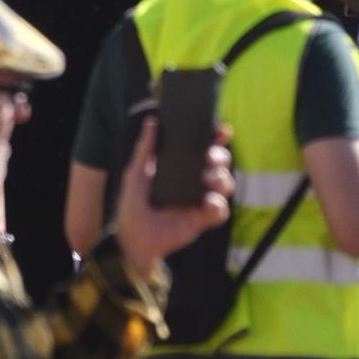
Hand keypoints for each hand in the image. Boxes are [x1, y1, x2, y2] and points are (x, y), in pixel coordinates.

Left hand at [112, 119, 231, 272]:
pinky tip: (208, 203)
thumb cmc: (132, 204)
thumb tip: (151, 122)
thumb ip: (145, 148)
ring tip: (208, 179)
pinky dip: (218, 205)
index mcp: (181, 167)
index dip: (216, 138)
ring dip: (222, 178)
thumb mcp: (136, 173)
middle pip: (219, 164)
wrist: (133, 236)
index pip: (203, 148)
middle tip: (210, 157)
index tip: (221, 131)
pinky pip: (221, 211)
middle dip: (221, 156)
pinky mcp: (203, 219)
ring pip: (226, 184)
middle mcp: (195, 181)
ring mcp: (200, 200)